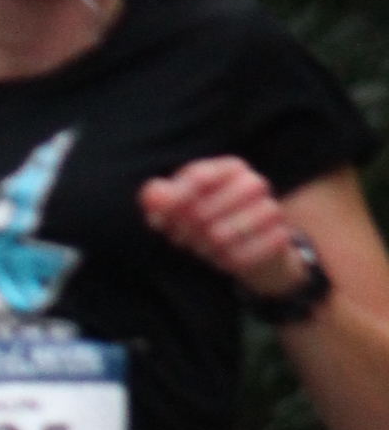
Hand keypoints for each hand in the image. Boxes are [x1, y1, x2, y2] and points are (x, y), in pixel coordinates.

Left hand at [140, 158, 315, 300]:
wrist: (253, 250)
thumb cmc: (209, 221)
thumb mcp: (180, 207)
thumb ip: (161, 198)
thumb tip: (151, 196)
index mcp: (230, 168)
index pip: (198, 177)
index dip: (174, 203)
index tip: (160, 221)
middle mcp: (254, 183)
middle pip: (203, 210)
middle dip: (185, 231)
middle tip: (183, 239)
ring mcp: (270, 209)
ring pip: (221, 235)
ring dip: (204, 248)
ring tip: (204, 248)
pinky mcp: (279, 238)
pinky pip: (241, 256)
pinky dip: (226, 262)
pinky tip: (224, 259)